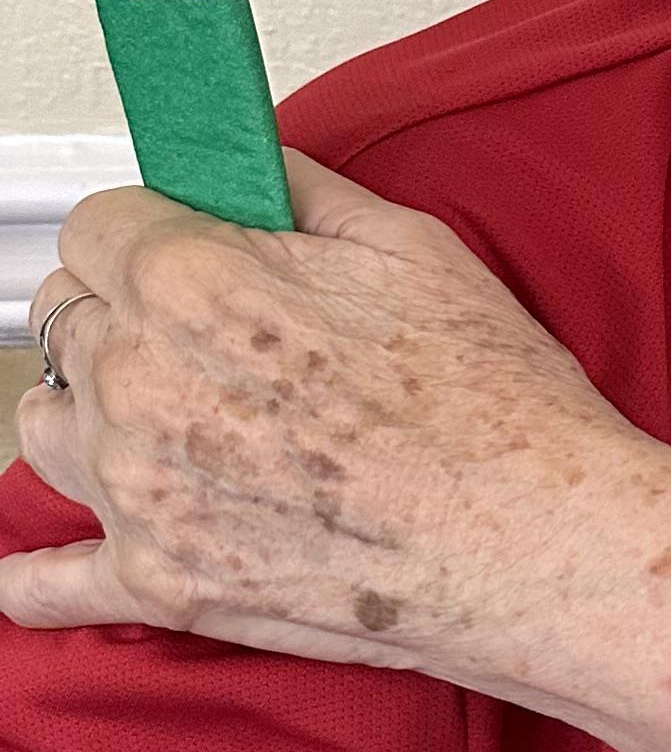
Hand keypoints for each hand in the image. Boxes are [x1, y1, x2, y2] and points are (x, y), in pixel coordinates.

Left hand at [5, 161, 670, 751]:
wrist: (539, 545)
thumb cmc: (495, 407)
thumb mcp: (411, 249)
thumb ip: (298, 193)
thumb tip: (244, 166)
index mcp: (192, 284)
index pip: (97, 227)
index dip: (149, 231)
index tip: (182, 248)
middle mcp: (142, 385)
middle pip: (69, 321)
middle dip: (124, 315)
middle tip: (203, 337)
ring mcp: (140, 491)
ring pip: (46, 427)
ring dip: (91, 416)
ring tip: (165, 424)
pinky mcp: (161, 583)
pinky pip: (42, 585)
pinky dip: (34, 575)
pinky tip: (38, 561)